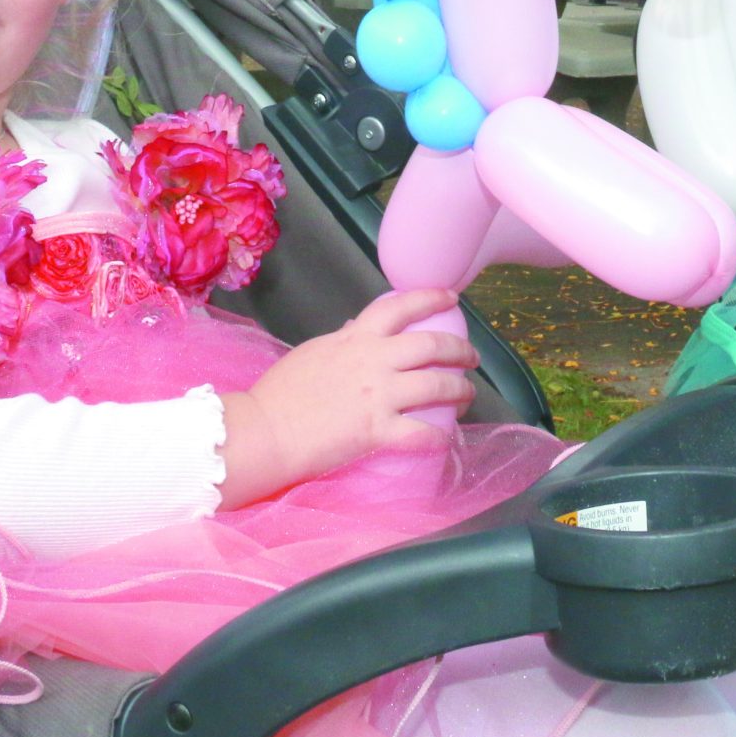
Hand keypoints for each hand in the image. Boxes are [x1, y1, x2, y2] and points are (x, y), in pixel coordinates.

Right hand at [217, 288, 476, 503]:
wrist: (264, 430)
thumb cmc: (280, 393)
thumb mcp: (314, 351)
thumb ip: (343, 339)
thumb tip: (359, 327)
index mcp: (355, 338)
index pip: (400, 306)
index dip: (431, 298)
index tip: (452, 297)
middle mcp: (374, 361)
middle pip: (432, 344)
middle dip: (460, 349)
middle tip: (471, 357)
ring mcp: (378, 396)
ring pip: (437, 385)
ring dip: (460, 389)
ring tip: (468, 394)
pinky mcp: (377, 431)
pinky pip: (422, 433)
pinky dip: (440, 436)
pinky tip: (448, 439)